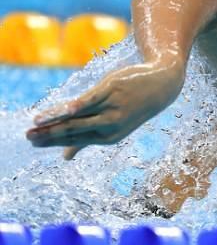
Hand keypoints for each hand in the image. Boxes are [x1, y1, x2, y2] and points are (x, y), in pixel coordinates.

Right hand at [26, 61, 184, 159]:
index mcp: (108, 137)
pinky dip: (77, 105)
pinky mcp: (111, 90)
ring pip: (79, 117)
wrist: (161, 85)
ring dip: (56, 121)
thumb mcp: (112, 126)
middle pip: (74, 131)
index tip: (32, 142)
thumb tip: (65, 158)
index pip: (74, 140)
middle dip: (49, 135)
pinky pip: (91, 100)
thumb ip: (86, 140)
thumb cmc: (132, 106)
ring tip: (36, 123)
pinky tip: (64, 110)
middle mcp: (110, 125)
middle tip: (28, 137)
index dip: (52, 141)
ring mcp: (111, 108)